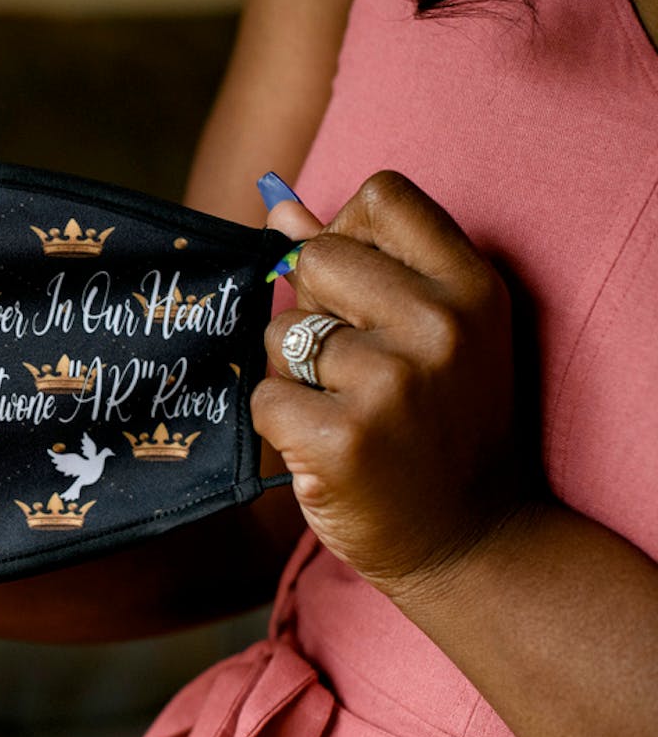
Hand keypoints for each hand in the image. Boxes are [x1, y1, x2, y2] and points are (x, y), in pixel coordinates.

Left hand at [252, 171, 529, 593]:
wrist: (472, 542)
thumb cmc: (439, 427)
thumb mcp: (428, 332)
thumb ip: (357, 262)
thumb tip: (277, 205)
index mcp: (472, 286)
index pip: (382, 194)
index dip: (347, 234)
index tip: (358, 290)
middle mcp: (441, 324)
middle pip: (316, 256)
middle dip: (313, 309)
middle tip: (353, 368)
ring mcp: (393, 383)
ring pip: (280, 333)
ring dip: (294, 375)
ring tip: (348, 414)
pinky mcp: (344, 439)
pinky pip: (263, 396)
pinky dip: (280, 425)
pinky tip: (327, 449)